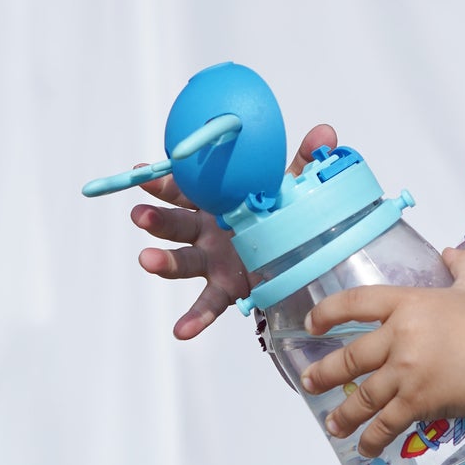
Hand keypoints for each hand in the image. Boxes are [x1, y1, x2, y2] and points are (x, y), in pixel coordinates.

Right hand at [133, 122, 336, 339]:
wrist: (292, 253)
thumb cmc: (277, 214)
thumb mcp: (289, 188)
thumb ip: (303, 162)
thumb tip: (325, 133)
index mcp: (216, 203)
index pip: (185, 190)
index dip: (165, 183)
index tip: (143, 174)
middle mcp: (208, 232)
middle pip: (177, 224)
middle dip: (157, 219)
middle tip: (139, 214)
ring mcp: (213, 261)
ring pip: (184, 261)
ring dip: (164, 262)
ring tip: (147, 261)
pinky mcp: (226, 288)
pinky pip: (208, 304)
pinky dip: (194, 318)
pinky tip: (181, 331)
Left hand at [302, 248, 464, 458]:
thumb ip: (462, 265)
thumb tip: (450, 252)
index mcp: (408, 305)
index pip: (357, 303)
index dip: (329, 312)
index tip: (312, 324)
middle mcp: (398, 338)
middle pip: (351, 357)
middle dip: (325, 373)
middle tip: (310, 383)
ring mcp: (404, 373)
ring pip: (362, 396)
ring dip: (344, 413)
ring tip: (333, 425)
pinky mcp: (416, 402)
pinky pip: (386, 424)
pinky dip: (373, 438)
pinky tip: (366, 448)